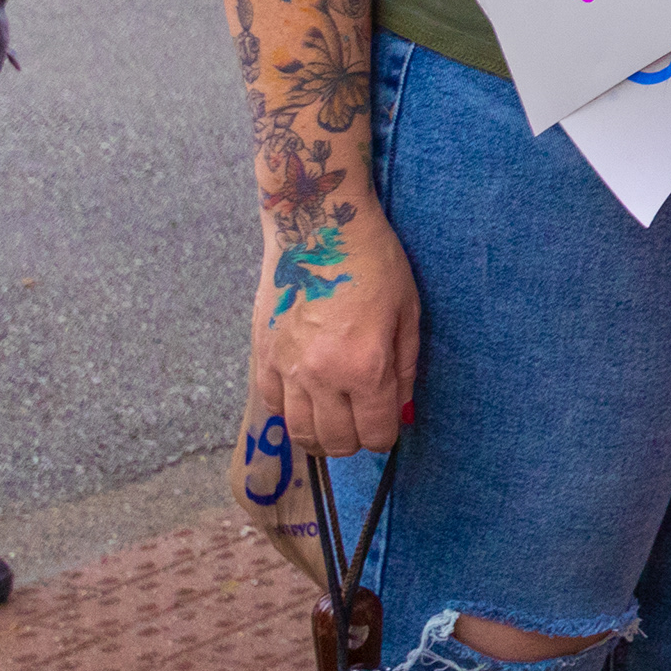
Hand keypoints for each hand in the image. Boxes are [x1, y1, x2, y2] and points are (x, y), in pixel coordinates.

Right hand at [254, 209, 417, 459]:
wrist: (317, 227)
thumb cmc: (373, 263)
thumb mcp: (408, 313)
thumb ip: (405, 369)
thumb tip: (401, 410)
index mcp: (365, 367)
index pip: (375, 434)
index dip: (386, 436)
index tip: (387, 425)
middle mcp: (322, 376)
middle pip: (336, 442)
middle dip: (355, 442)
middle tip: (363, 425)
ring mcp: (287, 369)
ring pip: (299, 433)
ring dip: (320, 437)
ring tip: (334, 423)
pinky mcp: (262, 356)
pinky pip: (273, 406)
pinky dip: (290, 413)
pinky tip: (306, 399)